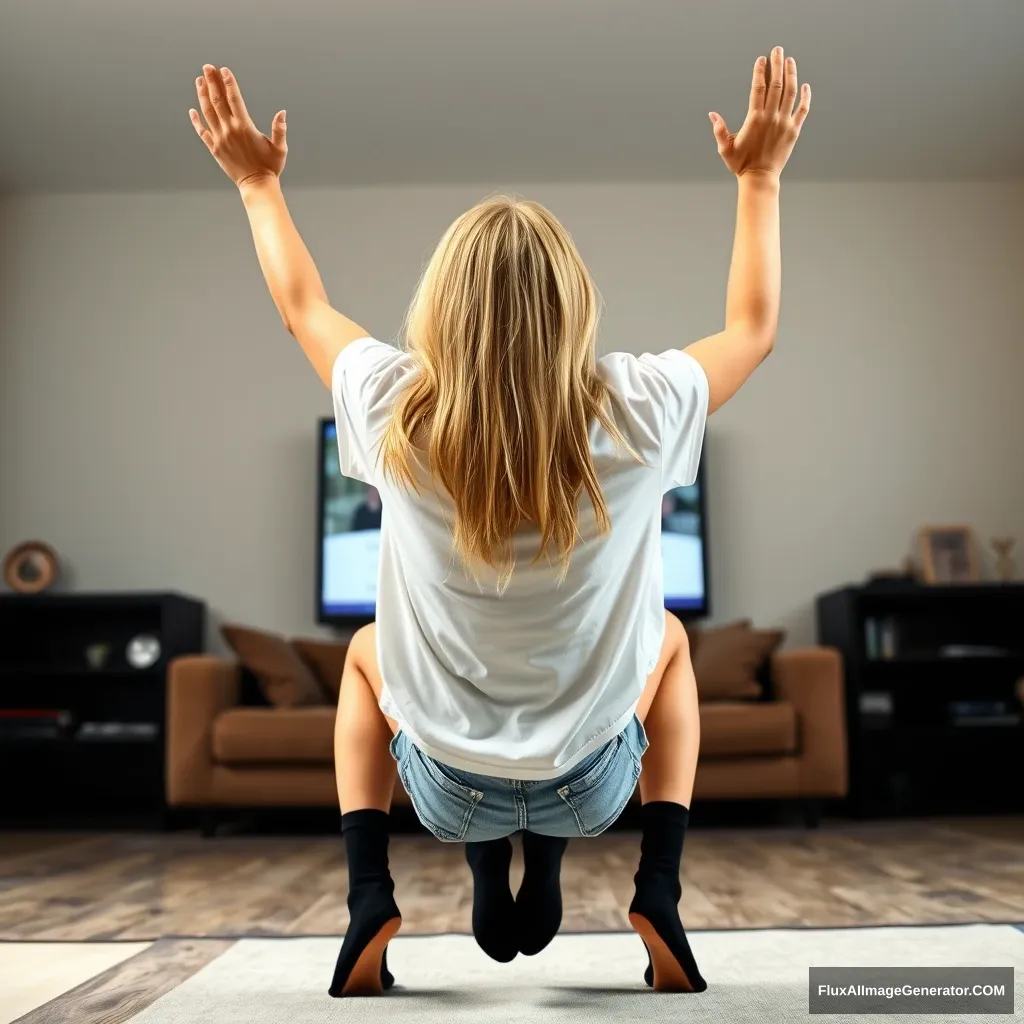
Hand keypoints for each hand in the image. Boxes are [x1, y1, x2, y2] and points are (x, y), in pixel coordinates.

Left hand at [189, 65, 286, 187]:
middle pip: (218, 100)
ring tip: (200, 81)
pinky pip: (202, 131)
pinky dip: (196, 120)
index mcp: (245, 127)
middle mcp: (229, 130)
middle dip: (212, 82)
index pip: (234, 99)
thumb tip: (282, 113)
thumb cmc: (270, 167)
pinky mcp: (214, 149)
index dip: (228, 83)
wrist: (257, 185)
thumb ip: (280, 129)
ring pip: (207, 112)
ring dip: (202, 95)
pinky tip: (192, 110)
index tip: (223, 70)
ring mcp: (220, 139)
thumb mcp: (280, 148)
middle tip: (207, 67)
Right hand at [710, 47, 810, 179]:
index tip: (761, 59)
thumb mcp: (725, 148)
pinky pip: (802, 109)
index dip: (760, 71)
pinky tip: (805, 86)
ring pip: (791, 92)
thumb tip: (712, 114)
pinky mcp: (794, 131)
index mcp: (754, 119)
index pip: (759, 88)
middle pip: (776, 84)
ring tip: (790, 60)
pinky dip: (805, 96)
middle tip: (777, 50)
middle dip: (777, 65)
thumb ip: (719, 130)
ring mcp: (784, 123)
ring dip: (791, 74)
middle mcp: (771, 117)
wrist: (760, 178)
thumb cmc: (741, 164)